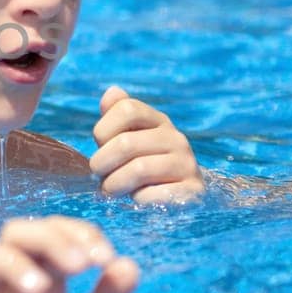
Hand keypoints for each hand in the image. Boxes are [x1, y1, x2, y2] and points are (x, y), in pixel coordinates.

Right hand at [0, 216, 138, 292]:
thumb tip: (129, 265)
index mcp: (39, 269)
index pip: (52, 228)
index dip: (77, 233)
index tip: (104, 258)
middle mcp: (6, 276)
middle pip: (15, 230)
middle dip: (49, 239)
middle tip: (81, 266)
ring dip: (11, 265)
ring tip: (41, 290)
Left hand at [90, 85, 203, 203]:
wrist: (180, 198)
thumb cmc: (144, 165)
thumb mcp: (130, 138)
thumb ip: (117, 115)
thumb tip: (111, 92)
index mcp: (159, 121)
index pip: (127, 108)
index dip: (104, 129)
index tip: (100, 145)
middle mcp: (176, 138)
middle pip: (126, 143)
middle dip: (102, 163)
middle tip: (100, 174)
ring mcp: (187, 164)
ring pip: (138, 170)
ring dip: (114, 184)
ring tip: (111, 189)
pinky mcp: (191, 192)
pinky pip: (152, 195)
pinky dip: (136, 200)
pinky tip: (137, 199)